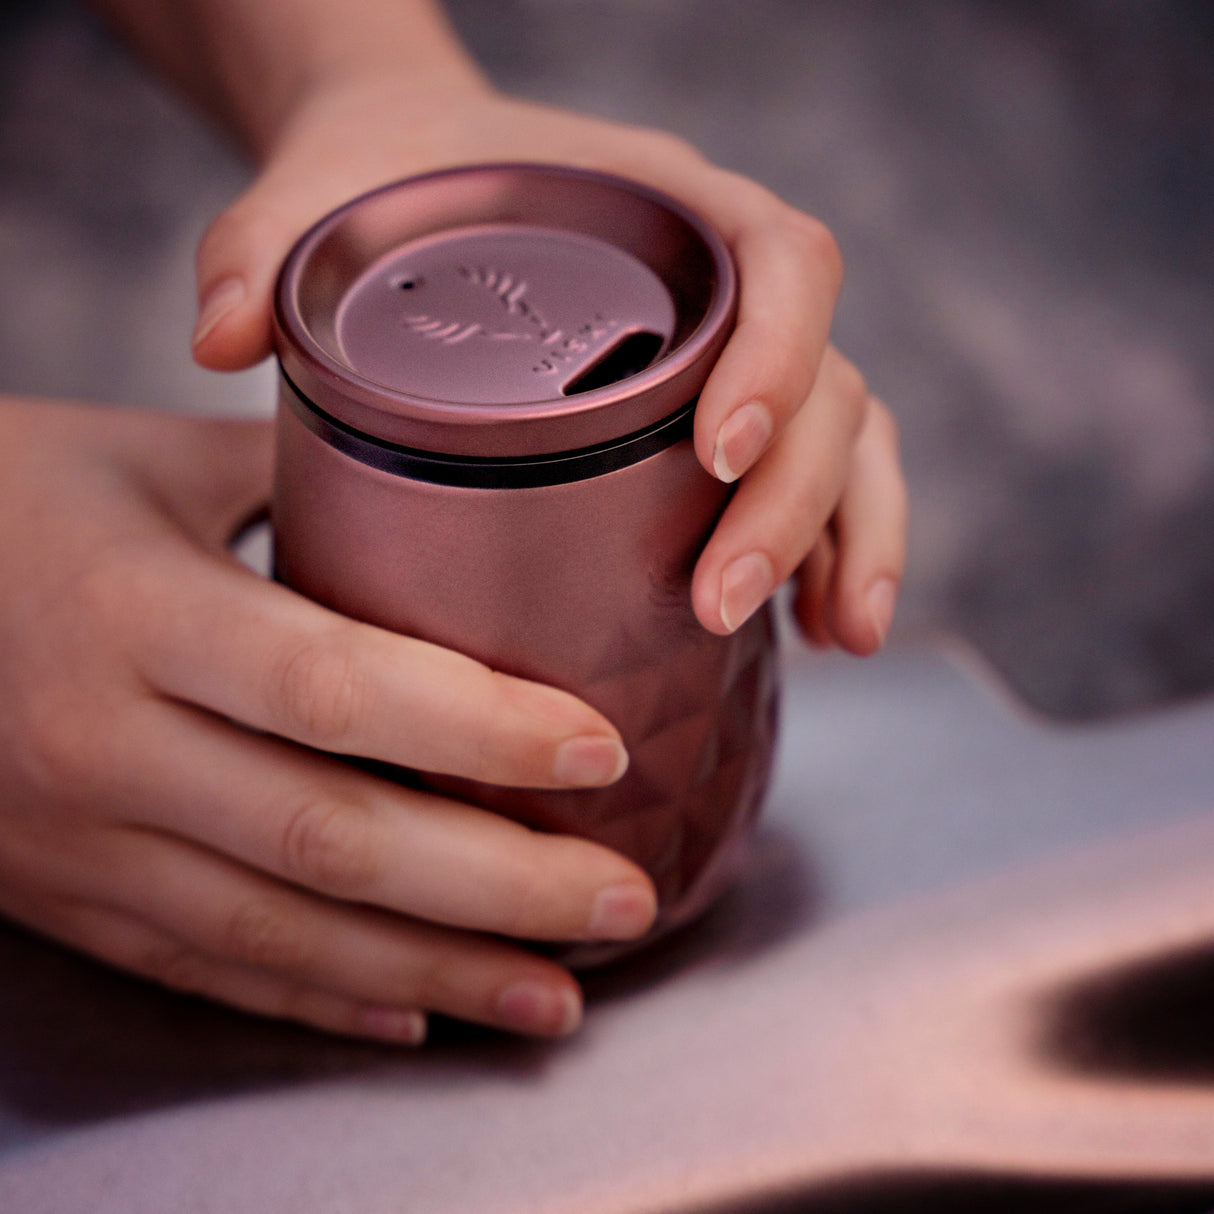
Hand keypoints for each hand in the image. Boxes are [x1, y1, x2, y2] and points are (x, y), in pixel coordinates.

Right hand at [0, 396, 655, 1041]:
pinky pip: (208, 966)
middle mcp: (107, 746)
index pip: (335, 686)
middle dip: (498, 885)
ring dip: (437, 972)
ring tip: (559, 995)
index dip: (479, 728)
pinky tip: (417, 1011)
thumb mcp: (136, 463)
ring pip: (283, 932)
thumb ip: (294, 475)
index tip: (601, 749)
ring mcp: (80, 843)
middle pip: (331, 838)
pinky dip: (323, 996)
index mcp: (134, 612)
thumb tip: (433, 476)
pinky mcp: (66, 897)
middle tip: (624, 897)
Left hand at [190, 78, 906, 650]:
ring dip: (851, 541)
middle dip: (794, 500)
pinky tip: (816, 637)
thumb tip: (216, 338)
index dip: (778, 356)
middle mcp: (730, 280)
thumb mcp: (324, 198)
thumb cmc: (395, 182)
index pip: (782, 261)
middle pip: (830, 378)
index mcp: (670, 207)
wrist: (420, 175)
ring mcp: (743, 354)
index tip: (719, 451)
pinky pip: (824, 478)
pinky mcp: (732, 419)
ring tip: (834, 642)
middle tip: (717, 602)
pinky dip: (836, 554)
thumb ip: (262, 250)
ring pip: (851, 436)